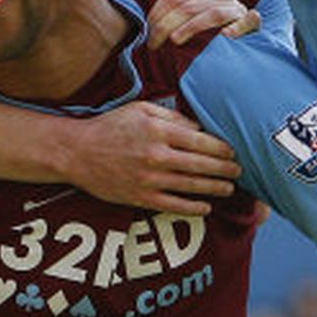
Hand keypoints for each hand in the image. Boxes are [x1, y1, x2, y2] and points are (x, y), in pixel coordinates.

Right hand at [63, 101, 239, 214]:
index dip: (222, 148)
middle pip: (202, 165)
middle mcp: (157, 155)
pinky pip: (174, 206)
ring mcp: (150, 179)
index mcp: (159, 130)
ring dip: (216, 188)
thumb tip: (199, 127)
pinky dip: (194, 208)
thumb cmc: (110, 126)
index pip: (202, 141)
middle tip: (239, 170)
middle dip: (225, 169)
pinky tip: (206, 207)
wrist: (77, 152)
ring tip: (229, 188)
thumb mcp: (140, 109)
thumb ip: (172, 116)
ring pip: (193, 186)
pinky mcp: (141, 197)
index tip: (233, 151)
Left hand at [145, 0, 259, 48]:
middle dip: (166, 26)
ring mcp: (235, 7)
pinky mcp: (251, 20)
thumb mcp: (189, 11)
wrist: (240, 39)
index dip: (156, 14)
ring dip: (192, 27)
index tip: (147, 34)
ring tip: (176, 41)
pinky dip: (237, 27)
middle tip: (154, 44)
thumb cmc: (209, 27)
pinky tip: (225, 36)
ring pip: (211, 14)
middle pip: (187, 7)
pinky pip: (248, 20)